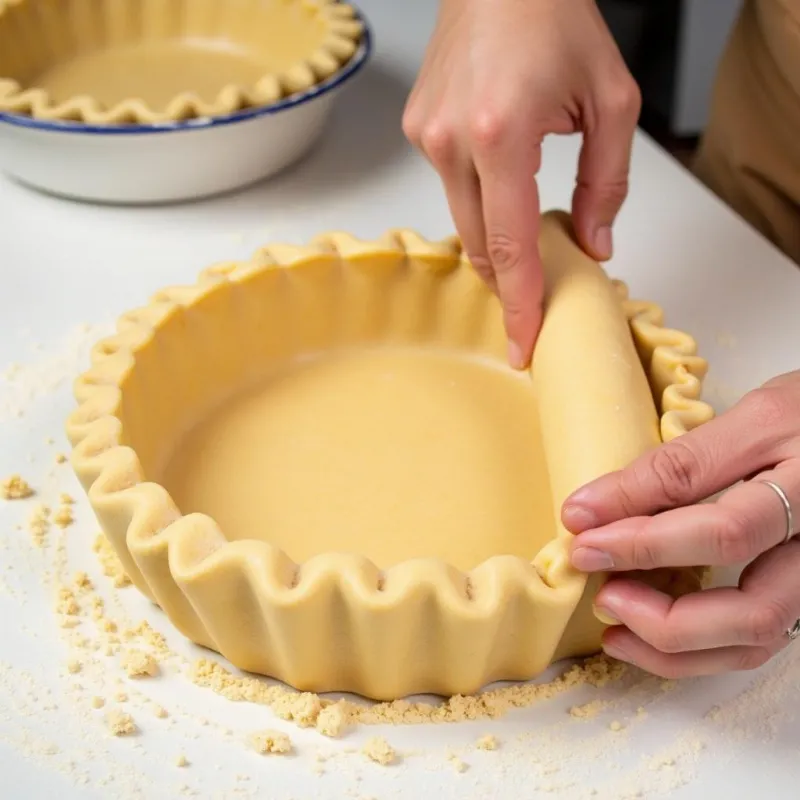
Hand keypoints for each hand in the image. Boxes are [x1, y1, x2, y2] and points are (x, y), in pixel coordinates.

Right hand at [403, 0, 640, 367]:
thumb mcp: (611, 100)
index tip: (523, 345)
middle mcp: (452, 141)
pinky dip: (478, 198)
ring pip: (462, 219)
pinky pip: (450, 186)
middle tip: (537, 296)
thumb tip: (593, 243)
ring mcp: (428, 136)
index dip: (520, 304)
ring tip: (524, 228)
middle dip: (508, 279)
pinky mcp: (419, 130)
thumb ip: (605, 182)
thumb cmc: (556, 18)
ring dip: (493, 238)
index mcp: (502, 135)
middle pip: (480, 244)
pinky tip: (499, 174)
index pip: (510, 247)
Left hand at [562, 372, 799, 677]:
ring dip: (676, 647)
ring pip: (755, 640)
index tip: (580, 529)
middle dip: (662, 615)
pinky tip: (645, 631)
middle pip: (750, 611)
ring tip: (612, 626)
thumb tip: (589, 507)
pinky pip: (756, 639)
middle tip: (599, 592)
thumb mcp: (753, 417)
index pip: (721, 529)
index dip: (643, 539)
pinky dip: (698, 648)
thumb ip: (678, 464)